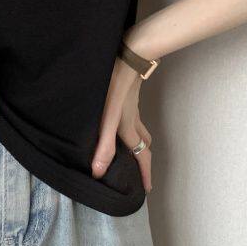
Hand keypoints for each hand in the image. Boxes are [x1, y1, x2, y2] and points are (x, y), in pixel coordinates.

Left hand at [90, 57, 152, 192]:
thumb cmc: (115, 85)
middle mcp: (133, 119)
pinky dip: (132, 127)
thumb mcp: (107, 118)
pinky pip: (134, 117)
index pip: (140, 156)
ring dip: (139, 143)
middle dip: (143, 160)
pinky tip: (121, 121)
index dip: (144, 174)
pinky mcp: (128, 96)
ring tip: (132, 152)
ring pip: (140, 130)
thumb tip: (98, 172)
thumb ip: (103, 144)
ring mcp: (133, 107)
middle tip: (141, 172)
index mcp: (128, 127)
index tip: (147, 189)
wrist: (129, 55)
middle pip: (144, 144)